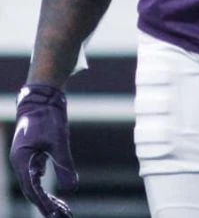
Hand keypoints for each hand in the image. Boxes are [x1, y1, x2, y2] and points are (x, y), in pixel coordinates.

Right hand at [10, 84, 76, 217]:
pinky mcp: (31, 155)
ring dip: (48, 198)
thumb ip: (64, 165)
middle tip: (63, 216)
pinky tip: (56, 197)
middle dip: (47, 205)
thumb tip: (72, 190)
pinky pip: (37, 176)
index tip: (55, 215)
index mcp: (21, 160)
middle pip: (32, 190)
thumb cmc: (48, 117)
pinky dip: (47, 187)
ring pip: (35, 185)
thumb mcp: (59, 141)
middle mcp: (20, 162)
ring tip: (63, 210)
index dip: (44, 204)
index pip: (32, 189)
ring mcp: (24, 159)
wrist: (42, 98)